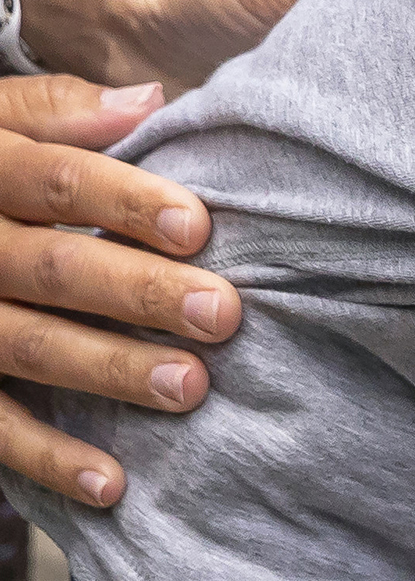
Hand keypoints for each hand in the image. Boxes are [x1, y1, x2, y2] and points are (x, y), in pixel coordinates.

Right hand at [0, 75, 240, 503]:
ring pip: (25, 345)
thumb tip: (153, 97)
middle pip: (49, 268)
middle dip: (137, 293)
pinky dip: (50, 458)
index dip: (125, 201)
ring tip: (189, 387)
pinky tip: (114, 483)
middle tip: (222, 313)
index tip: (198, 224)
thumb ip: (61, 111)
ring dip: (109, 370)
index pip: (54, 182)